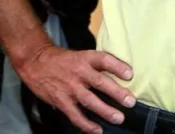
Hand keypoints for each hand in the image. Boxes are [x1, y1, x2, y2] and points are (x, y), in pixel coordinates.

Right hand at [17, 45, 134, 133]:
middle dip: (117, 93)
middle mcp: (80, 72)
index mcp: (87, 58)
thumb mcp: (82, 55)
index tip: (130, 75)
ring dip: (105, 111)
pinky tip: (97, 130)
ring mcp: (70, 88)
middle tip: (130, 102)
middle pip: (101, 82)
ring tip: (119, 118)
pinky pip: (75, 115)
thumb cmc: (64, 60)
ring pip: (90, 101)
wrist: (36, 62)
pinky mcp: (61, 101)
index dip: (118, 67)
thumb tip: (120, 73)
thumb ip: (97, 64)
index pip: (105, 60)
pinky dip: (86, 124)